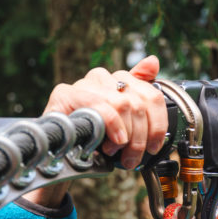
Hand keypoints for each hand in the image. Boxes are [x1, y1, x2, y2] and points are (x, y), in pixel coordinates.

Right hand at [27, 55, 167, 207]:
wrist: (59, 148)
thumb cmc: (92, 136)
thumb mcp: (124, 123)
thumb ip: (142, 95)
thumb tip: (154, 61)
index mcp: (118, 80)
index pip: (152, 94)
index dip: (158, 124)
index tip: (155, 146)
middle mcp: (102, 78)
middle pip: (139, 104)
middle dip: (140, 137)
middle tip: (133, 157)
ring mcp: (83, 84)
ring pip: (123, 105)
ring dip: (127, 136)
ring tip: (119, 152)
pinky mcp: (65, 94)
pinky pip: (100, 107)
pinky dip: (112, 126)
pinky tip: (114, 141)